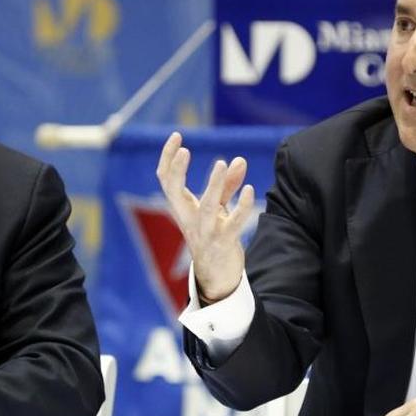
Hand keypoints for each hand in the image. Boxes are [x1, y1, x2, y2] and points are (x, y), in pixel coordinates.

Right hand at [156, 132, 254, 301]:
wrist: (217, 278)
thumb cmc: (214, 237)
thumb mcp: (217, 210)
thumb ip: (226, 185)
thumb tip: (238, 160)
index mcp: (182, 209)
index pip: (166, 180)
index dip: (167, 158)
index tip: (177, 136)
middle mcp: (189, 219)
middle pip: (175, 192)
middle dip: (177, 171)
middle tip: (184, 150)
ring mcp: (205, 231)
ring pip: (207, 206)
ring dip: (214, 185)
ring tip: (221, 163)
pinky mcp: (224, 242)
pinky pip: (233, 223)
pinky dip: (241, 207)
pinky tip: (249, 190)